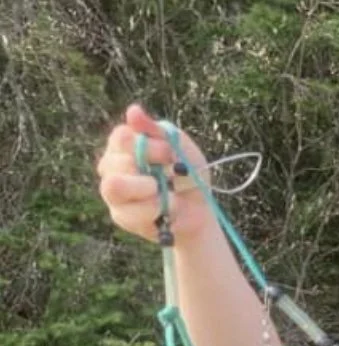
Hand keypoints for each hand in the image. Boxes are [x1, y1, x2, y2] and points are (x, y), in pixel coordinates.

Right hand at [97, 104, 212, 243]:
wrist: (199, 210)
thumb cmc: (188, 175)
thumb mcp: (180, 147)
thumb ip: (157, 130)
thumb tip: (133, 110)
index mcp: (123, 143)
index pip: (121, 138)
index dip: (148, 146)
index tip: (170, 154)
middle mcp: (112, 164)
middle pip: (116, 162)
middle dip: (150, 170)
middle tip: (171, 176)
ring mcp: (113, 191)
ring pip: (114, 186)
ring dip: (145, 189)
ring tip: (161, 191)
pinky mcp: (120, 215)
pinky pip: (128, 212)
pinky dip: (152, 209)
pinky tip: (164, 209)